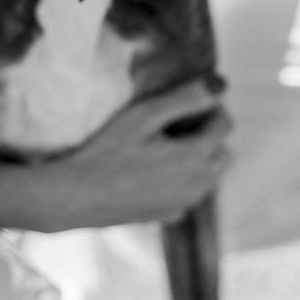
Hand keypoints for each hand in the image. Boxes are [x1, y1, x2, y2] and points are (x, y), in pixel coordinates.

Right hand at [14, 79, 231, 230]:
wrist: (75, 197)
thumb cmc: (106, 151)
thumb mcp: (144, 116)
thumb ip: (186, 98)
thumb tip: (221, 84)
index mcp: (197, 157)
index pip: (224, 123)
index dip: (207, 106)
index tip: (182, 100)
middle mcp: (199, 184)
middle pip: (222, 150)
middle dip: (207, 132)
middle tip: (172, 121)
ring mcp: (185, 203)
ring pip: (210, 174)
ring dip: (198, 156)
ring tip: (163, 143)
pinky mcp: (169, 215)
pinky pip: (190, 192)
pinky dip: (183, 179)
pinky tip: (154, 170)